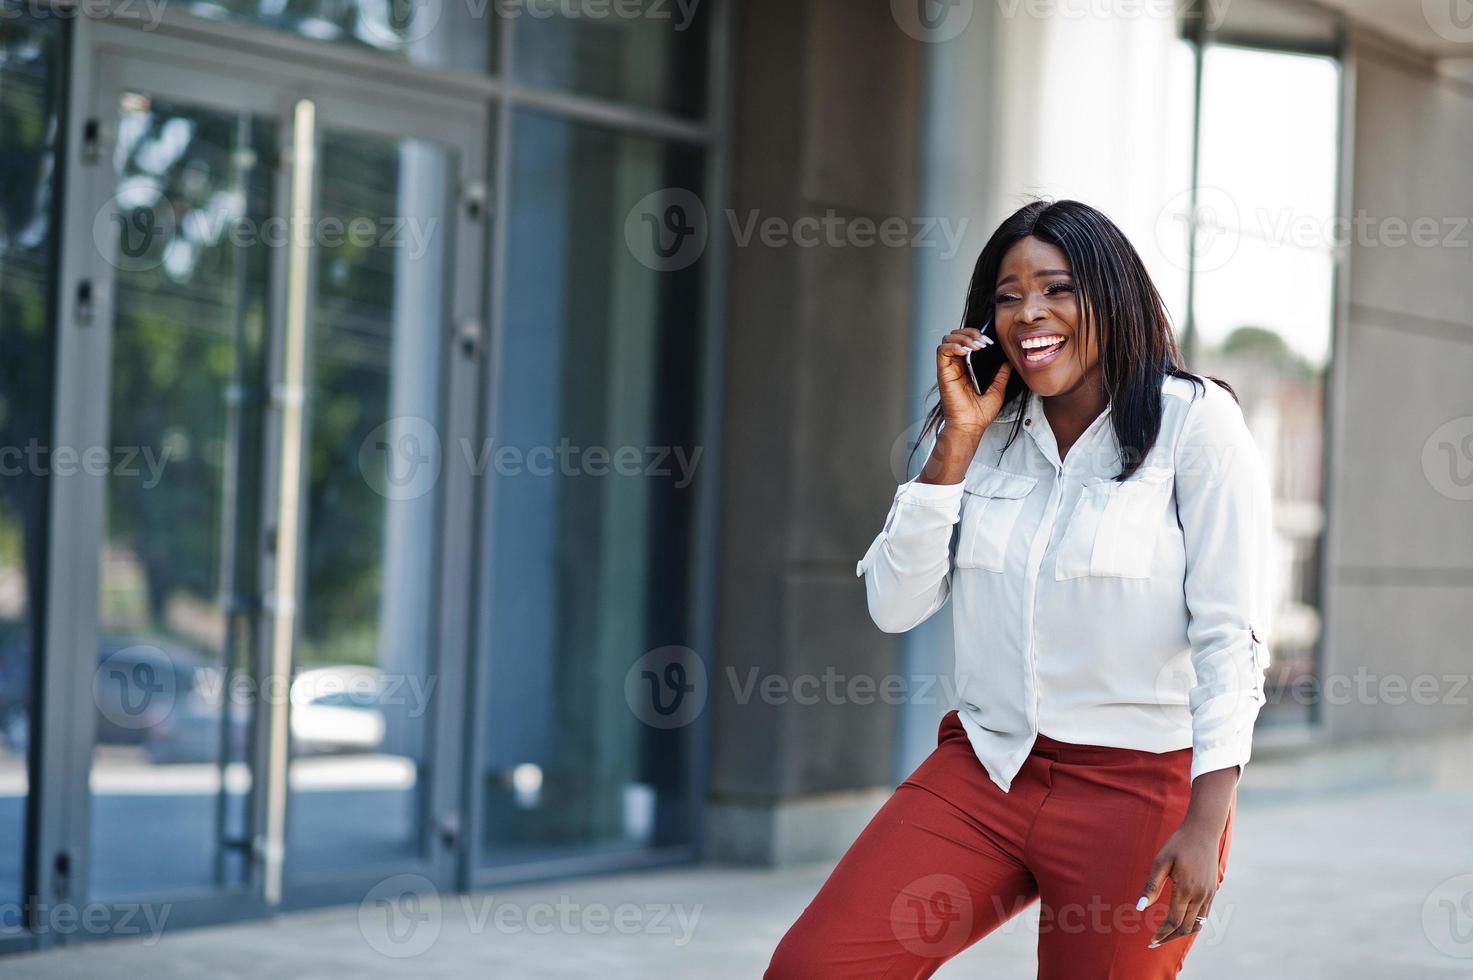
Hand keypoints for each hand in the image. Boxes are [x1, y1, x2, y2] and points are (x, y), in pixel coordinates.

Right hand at [935, 328, 1012, 435]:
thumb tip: (1008, 363)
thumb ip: (1001, 375)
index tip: (990, 341)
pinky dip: (953, 346)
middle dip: (969, 332)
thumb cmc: (979, 414)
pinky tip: (966, 351)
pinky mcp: (943, 372)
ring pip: (947, 340)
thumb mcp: (997, 390)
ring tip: (976, 345)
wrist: (971, 426)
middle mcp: (956, 366)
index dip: (976, 335)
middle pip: (955, 336)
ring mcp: (948, 368)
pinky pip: (942, 351)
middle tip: (983, 341)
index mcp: (967, 368)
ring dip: (962, 337)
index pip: (966, 341)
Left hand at [1137, 821, 1220, 947]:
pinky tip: (1180, 924)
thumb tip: (1139, 907)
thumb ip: (1151, 885)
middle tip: (1155, 942)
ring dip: (1181, 933)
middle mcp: (1200, 895)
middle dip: (1169, 937)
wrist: (1203, 831)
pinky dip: (1192, 924)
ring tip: (1166, 936)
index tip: (1150, 940)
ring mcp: (1209, 894)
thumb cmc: (1179, 844)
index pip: (1173, 920)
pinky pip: (1204, 915)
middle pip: (1185, 927)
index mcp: (1186, 889)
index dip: (1161, 933)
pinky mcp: (1212, 891)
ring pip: (1197, 924)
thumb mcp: (1161, 861)